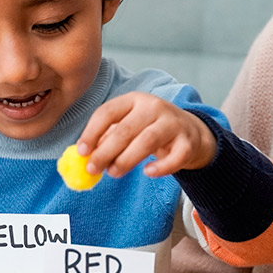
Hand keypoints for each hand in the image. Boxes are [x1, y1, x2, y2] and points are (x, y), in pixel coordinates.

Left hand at [76, 92, 216, 177]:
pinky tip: (148, 173)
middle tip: (93, 169)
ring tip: (113, 173)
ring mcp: (173, 123)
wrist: (190, 132)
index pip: (108, 112)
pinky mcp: (188, 141)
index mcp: (134, 99)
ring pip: (147, 140)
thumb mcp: (129, 126)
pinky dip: (161, 167)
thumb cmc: (150, 129)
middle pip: (125, 129)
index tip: (82, 152)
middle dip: (105, 151)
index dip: (92, 132)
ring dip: (127, 159)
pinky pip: (175, 156)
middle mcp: (153, 107)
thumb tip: (85, 156)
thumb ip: (108, 138)